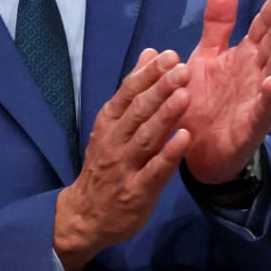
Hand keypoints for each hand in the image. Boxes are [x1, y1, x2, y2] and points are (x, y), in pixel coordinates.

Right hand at [54, 49, 191, 270]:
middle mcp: (113, 142)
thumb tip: (149, 54)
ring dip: (165, 116)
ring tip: (185, 95)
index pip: (126, 93)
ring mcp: (124, 167)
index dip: (148, 74)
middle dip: (160, 89)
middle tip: (182, 69)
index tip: (169, 56)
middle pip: (137, 112)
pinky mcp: (136, 191)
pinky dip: (169, 154)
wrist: (85, 216)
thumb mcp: (111, 126)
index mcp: (108, 124)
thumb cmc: (105, 168)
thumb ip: (132, 92)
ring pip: (145, 138)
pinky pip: (154, 170)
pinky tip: (185, 138)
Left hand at [178, 0, 270, 183]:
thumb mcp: (207, 56)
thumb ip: (218, 23)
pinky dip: (268, 98)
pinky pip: (262, 111)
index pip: (265, 24)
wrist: (193, 147)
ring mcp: (257, 101)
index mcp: (246, 57)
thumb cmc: (205, 99)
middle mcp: (257, 75)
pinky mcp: (250, 127)